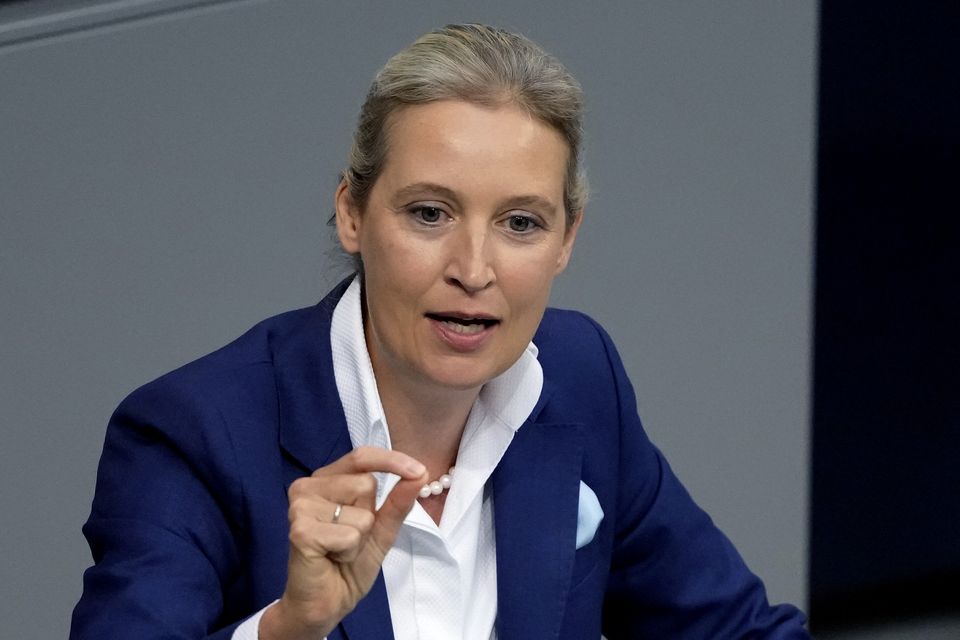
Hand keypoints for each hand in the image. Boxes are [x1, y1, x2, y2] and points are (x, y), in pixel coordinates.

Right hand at [260, 447, 427, 639]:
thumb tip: (420, 473)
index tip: (419, 470)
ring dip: (360, 538)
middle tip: (349, 539)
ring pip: (361, 512)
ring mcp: (301, 507)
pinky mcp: (300, 531)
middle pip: (365, 484)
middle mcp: (308, 487)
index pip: (361, 456)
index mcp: (326, 480)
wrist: (325, 602)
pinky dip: (349, 552)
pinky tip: (331, 558)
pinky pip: (349, 534)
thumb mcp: (381, 528)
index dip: (391, 460)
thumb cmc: (348, 564)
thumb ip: (398, 501)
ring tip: (339, 549)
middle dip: (369, 517)